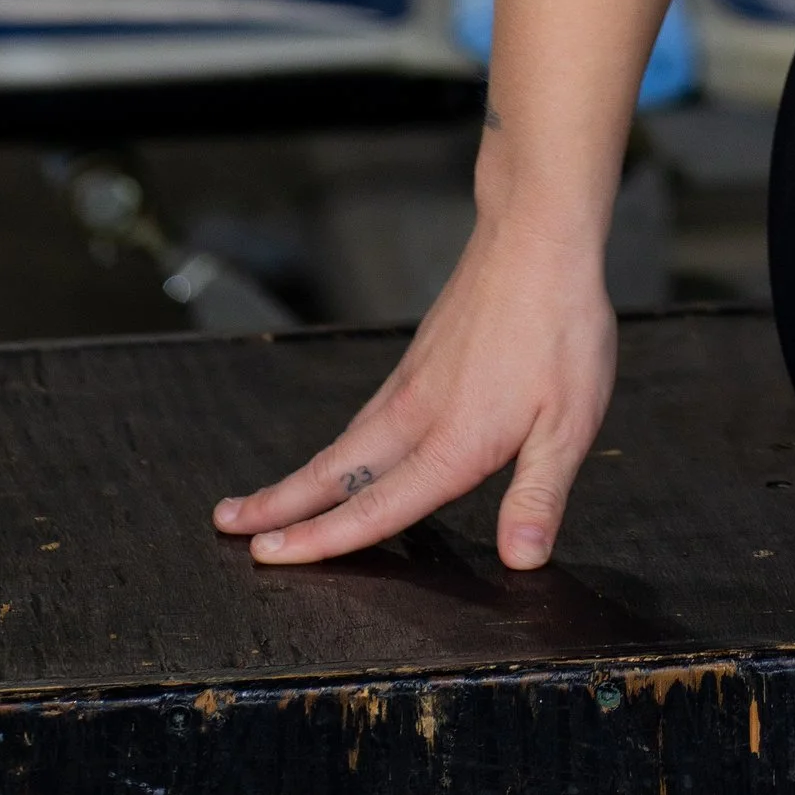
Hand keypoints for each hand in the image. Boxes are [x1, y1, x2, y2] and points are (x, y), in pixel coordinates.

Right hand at [212, 212, 616, 570]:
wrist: (536, 232)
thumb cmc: (559, 325)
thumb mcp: (570, 421)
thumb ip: (540, 494)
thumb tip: (522, 562)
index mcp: (451, 443)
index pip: (374, 508)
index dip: (320, 540)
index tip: (265, 557)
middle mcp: (417, 415)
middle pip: (333, 473)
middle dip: (277, 506)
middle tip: (224, 524)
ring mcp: (412, 381)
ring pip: (343, 442)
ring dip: (299, 476)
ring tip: (262, 498)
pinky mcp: (420, 355)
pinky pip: (366, 414)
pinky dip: (336, 444)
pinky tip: (342, 450)